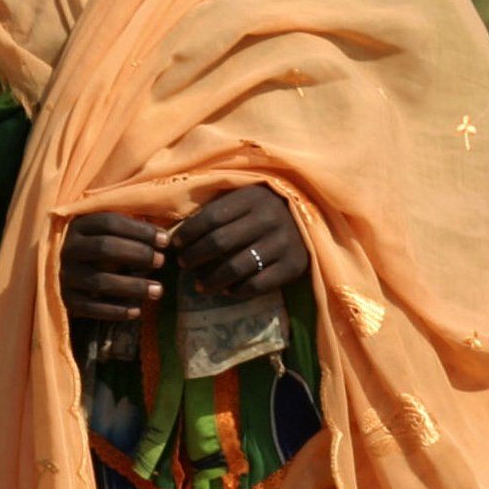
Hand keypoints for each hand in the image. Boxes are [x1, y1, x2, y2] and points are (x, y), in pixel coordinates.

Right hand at [59, 213, 165, 320]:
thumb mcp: (110, 234)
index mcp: (79, 226)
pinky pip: (92, 308)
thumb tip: (165, 236)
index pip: (110, 222)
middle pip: (104, 247)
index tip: (165, 240)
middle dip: (137, 254)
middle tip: (161, 261)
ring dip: (133, 286)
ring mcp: (66, 275)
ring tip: (158, 290)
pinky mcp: (67, 300)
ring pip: (100, 281)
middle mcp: (68, 249)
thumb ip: (131, 230)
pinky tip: (137, 311)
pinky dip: (116, 311)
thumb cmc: (101, 250)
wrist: (70, 277)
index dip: (140, 230)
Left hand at [173, 185, 310, 299]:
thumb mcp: (247, 198)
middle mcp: (269, 218)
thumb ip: (219, 209)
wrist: (313, 220)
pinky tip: (226, 291)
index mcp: (253, 196)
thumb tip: (178, 231)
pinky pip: (257, 285)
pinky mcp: (293, 266)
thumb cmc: (268, 208)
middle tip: (183, 265)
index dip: (189, 233)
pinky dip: (237, 291)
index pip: (211, 216)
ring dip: (211, 279)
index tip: (175, 244)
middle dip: (195, 256)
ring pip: (236, 267)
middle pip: (220, 242)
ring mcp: (283, 243)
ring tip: (198, 285)